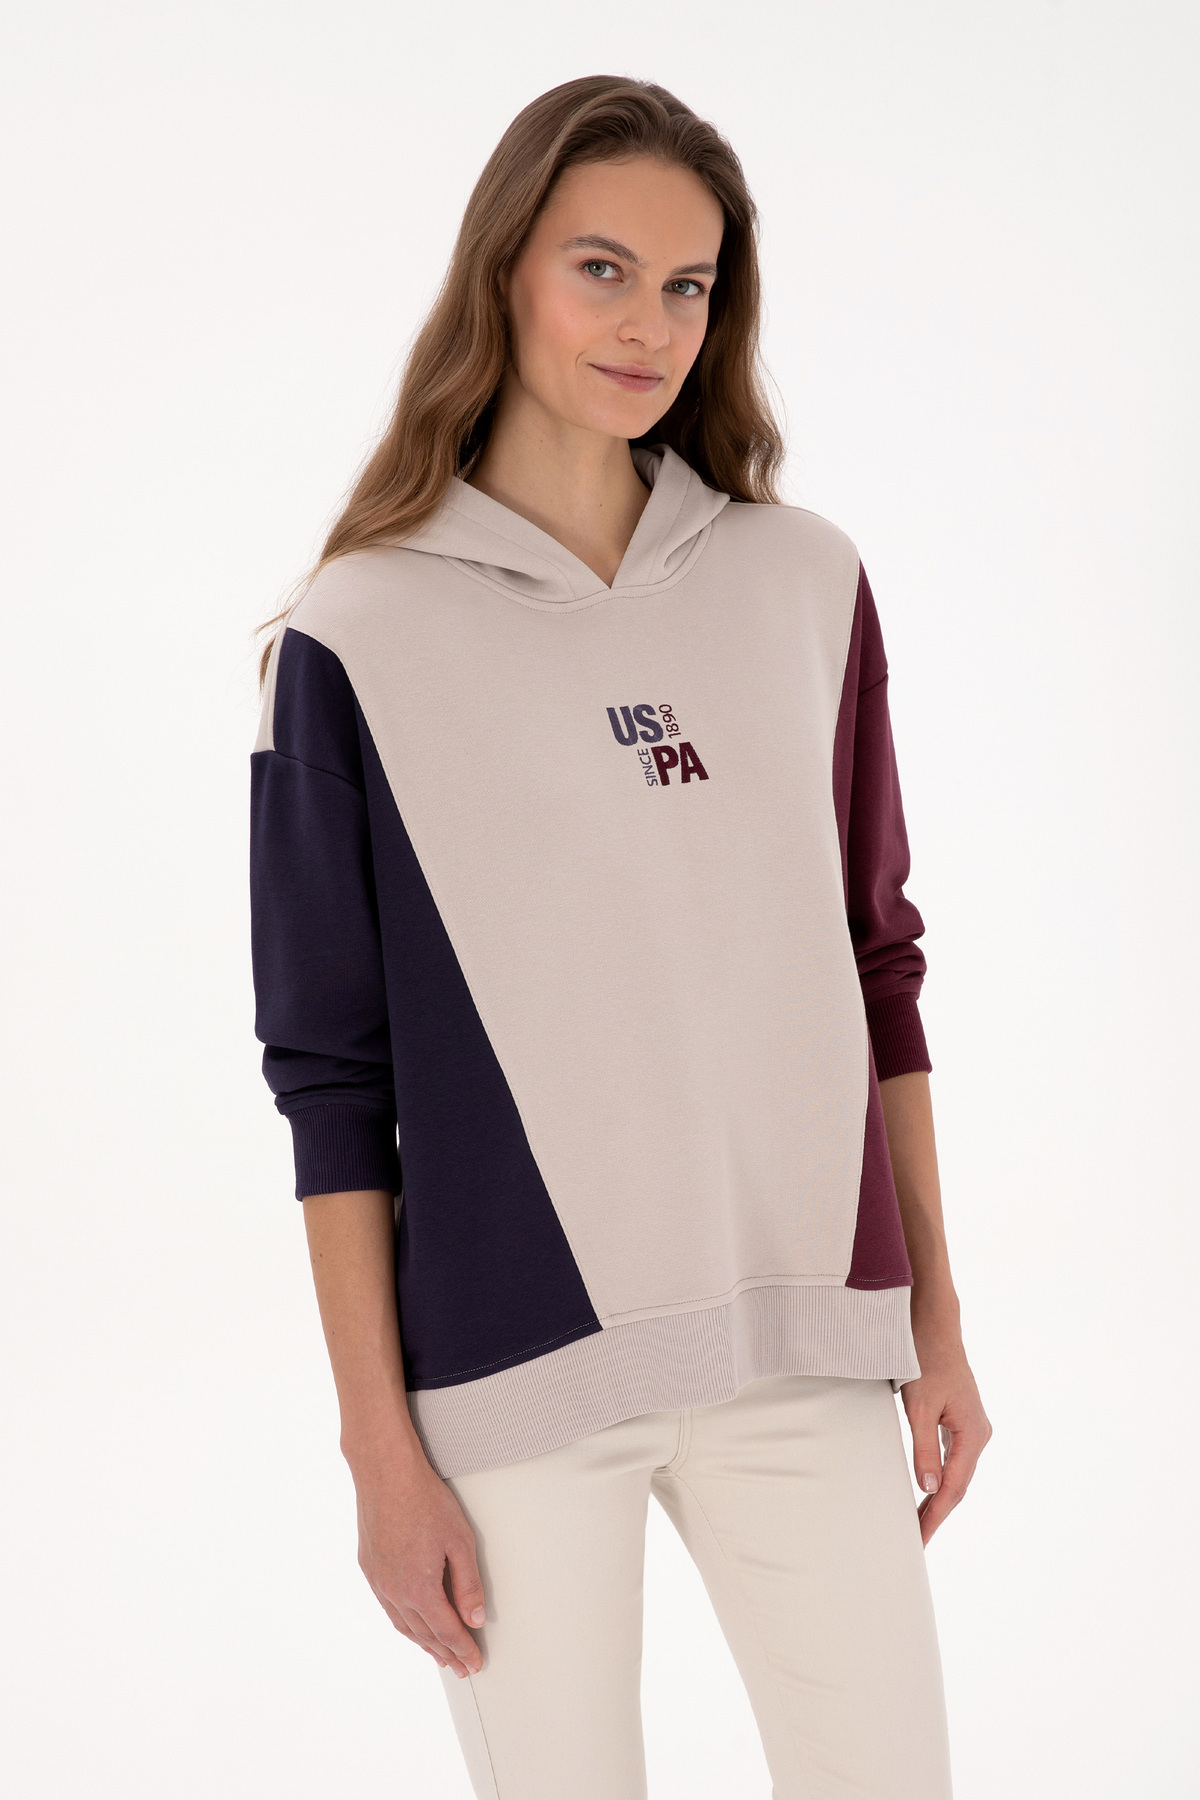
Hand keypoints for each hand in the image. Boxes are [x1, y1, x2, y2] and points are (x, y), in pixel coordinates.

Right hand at [351, 1447, 486, 1677]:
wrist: (387, 1474)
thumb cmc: (425, 1501)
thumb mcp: (460, 1542)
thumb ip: (468, 1585)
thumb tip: (475, 1618)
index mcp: (420, 1589)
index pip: (447, 1631)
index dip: (463, 1649)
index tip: (474, 1663)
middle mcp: (395, 1592)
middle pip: (424, 1635)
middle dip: (445, 1653)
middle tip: (461, 1666)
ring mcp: (378, 1581)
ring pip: (403, 1625)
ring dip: (423, 1643)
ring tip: (439, 1654)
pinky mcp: (369, 1568)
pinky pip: (388, 1608)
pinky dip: (404, 1623)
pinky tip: (412, 1624)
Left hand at [901, 1331, 991, 1544]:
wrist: (934, 1328)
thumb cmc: (926, 1361)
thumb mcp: (919, 1407)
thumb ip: (924, 1449)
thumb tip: (929, 1488)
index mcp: (973, 1434)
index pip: (954, 1488)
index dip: (935, 1516)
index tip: (920, 1538)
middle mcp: (978, 1434)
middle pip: (958, 1485)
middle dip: (937, 1513)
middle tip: (916, 1540)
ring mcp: (972, 1428)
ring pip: (956, 1474)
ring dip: (938, 1498)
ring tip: (918, 1523)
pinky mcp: (962, 1422)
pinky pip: (952, 1458)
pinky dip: (939, 1478)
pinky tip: (927, 1490)